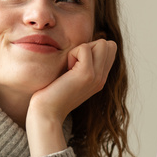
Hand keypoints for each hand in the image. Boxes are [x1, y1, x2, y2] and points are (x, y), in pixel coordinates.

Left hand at [25, 39, 117, 156]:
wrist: (47, 113)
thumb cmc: (51, 94)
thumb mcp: (71, 77)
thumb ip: (81, 64)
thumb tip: (83, 46)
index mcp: (100, 78)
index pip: (110, 49)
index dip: (93, 48)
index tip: (77, 63)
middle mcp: (102, 78)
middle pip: (108, 44)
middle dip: (89, 47)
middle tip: (73, 64)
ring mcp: (97, 77)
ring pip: (101, 43)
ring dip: (81, 49)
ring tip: (70, 67)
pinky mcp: (87, 74)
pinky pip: (84, 48)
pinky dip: (72, 54)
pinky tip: (66, 70)